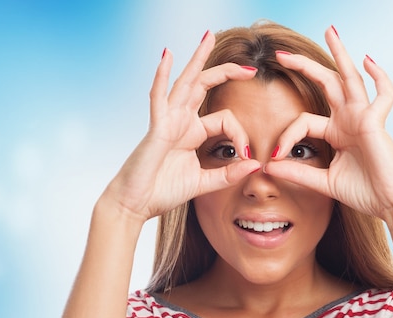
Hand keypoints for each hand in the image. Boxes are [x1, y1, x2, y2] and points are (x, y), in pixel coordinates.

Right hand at [101, 32, 260, 223]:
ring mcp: (167, 122)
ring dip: (197, 60)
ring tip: (208, 37)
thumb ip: (228, 175)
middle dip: (226, 72)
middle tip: (250, 66)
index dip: (241, 134)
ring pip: (185, 83)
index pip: (226, 120)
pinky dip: (162, 77)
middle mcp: (181, 122)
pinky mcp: (156, 128)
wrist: (136, 204)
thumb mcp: (203, 183)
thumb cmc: (162, 192)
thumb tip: (256, 165)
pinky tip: (167, 56)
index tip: (248, 155)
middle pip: (204, 87)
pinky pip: (158, 98)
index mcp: (192, 133)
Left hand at [264, 27, 392, 222]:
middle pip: (325, 84)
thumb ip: (298, 173)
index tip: (274, 156)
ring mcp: (364, 118)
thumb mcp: (324, 182)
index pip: (305, 121)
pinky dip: (379, 76)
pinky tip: (367, 61)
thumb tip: (269, 166)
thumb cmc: (365, 192)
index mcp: (337, 133)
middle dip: (304, 67)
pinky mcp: (376, 122)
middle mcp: (349, 120)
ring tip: (329, 31)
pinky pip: (383, 93)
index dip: (287, 136)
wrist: (390, 204)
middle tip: (281, 53)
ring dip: (340, 54)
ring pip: (350, 78)